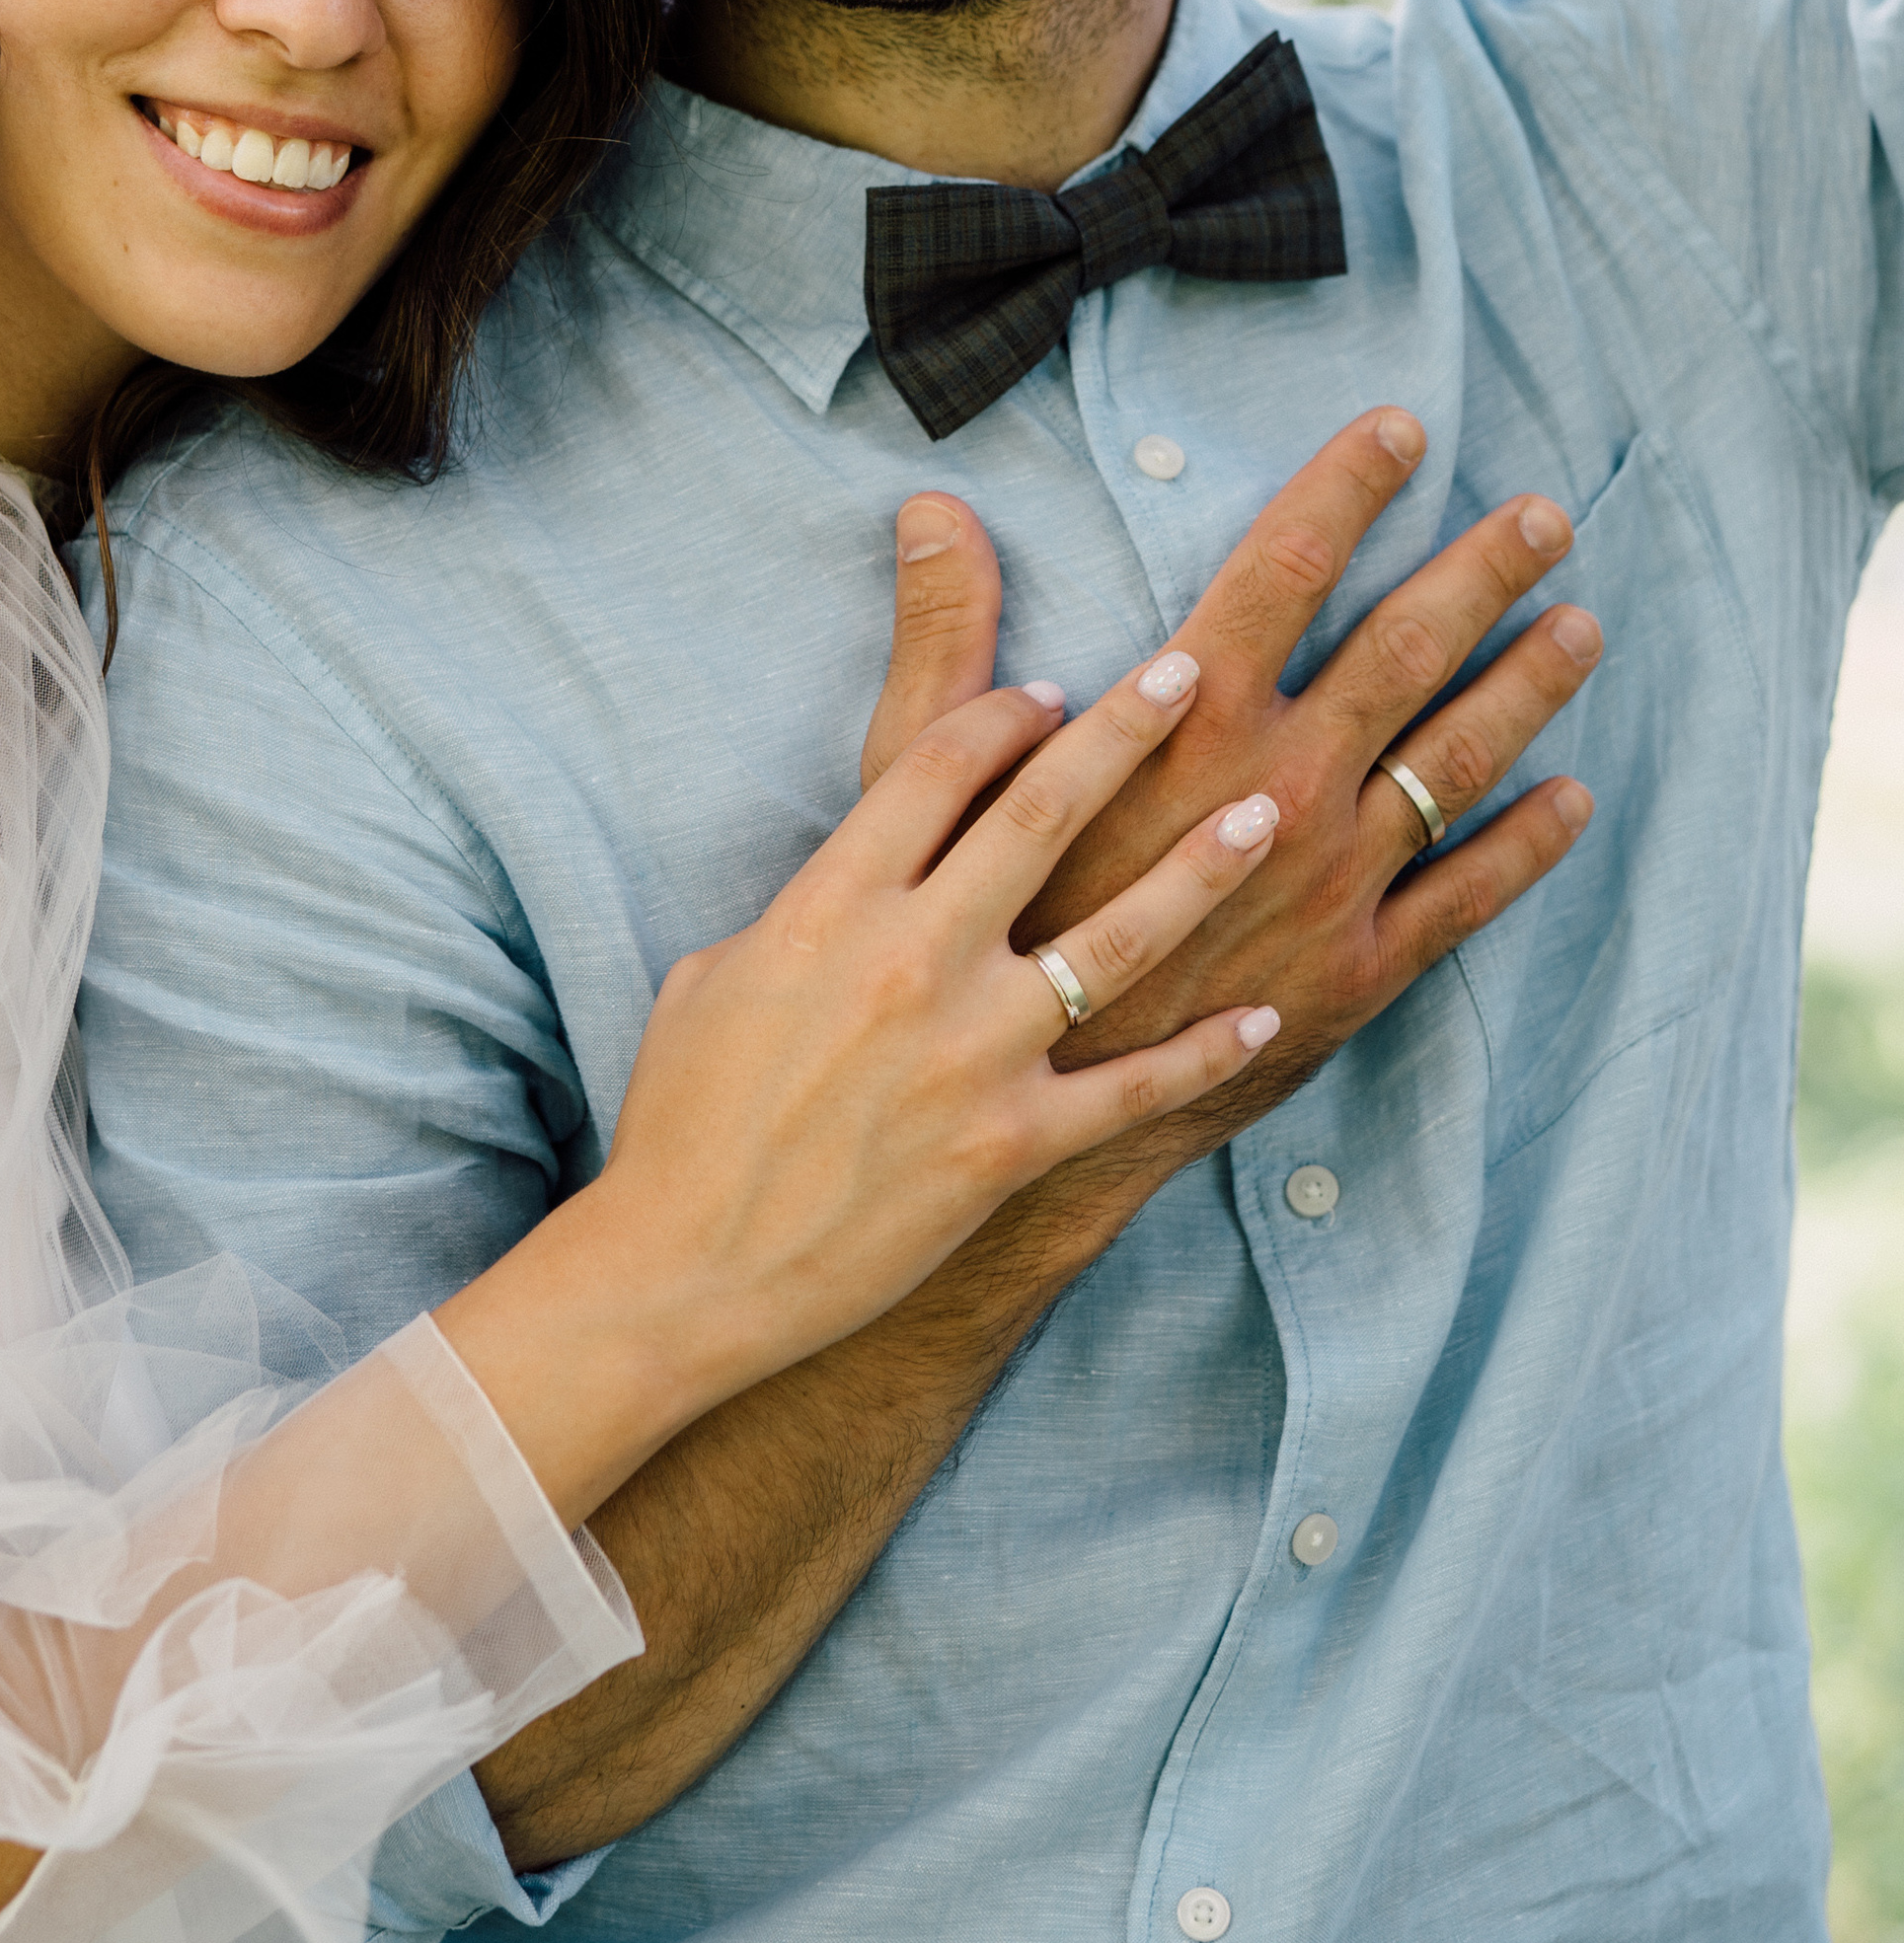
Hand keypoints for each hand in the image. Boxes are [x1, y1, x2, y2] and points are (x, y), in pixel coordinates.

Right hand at [441, 647, 1285, 1526]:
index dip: (1004, 715)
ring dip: (1200, 868)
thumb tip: (845, 877)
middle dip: (1125, 731)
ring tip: (1263, 815)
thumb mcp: (711, 976)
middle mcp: (913, 959)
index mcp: (830, 904)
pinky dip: (1205, 1054)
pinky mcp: (1009, 1146)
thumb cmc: (679, 1123)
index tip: (1052, 692)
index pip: (940, 767)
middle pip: (1044, 812)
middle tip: (1186, 673)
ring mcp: (971, 1053)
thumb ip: (799, 910)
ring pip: (1119, 936)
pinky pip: (1133, 1088)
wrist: (683, 1270)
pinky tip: (1262, 1016)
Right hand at [863, 408, 1596, 1190]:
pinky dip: (1521, 850)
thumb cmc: (949, 946)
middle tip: (1546, 514)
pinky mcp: (1343, 984)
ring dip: (1524, 690)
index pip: (1278, 571)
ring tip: (1581, 627)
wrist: (990, 1126)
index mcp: (1171, 730)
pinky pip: (1456, 904)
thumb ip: (945, 640)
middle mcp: (1266, 794)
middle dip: (1477, 572)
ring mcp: (1318, 892)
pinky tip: (1567, 804)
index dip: (1345, 491)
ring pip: (1451, 769)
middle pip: (1398, 653)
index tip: (1402, 431)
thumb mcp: (910, 782)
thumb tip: (935, 507)